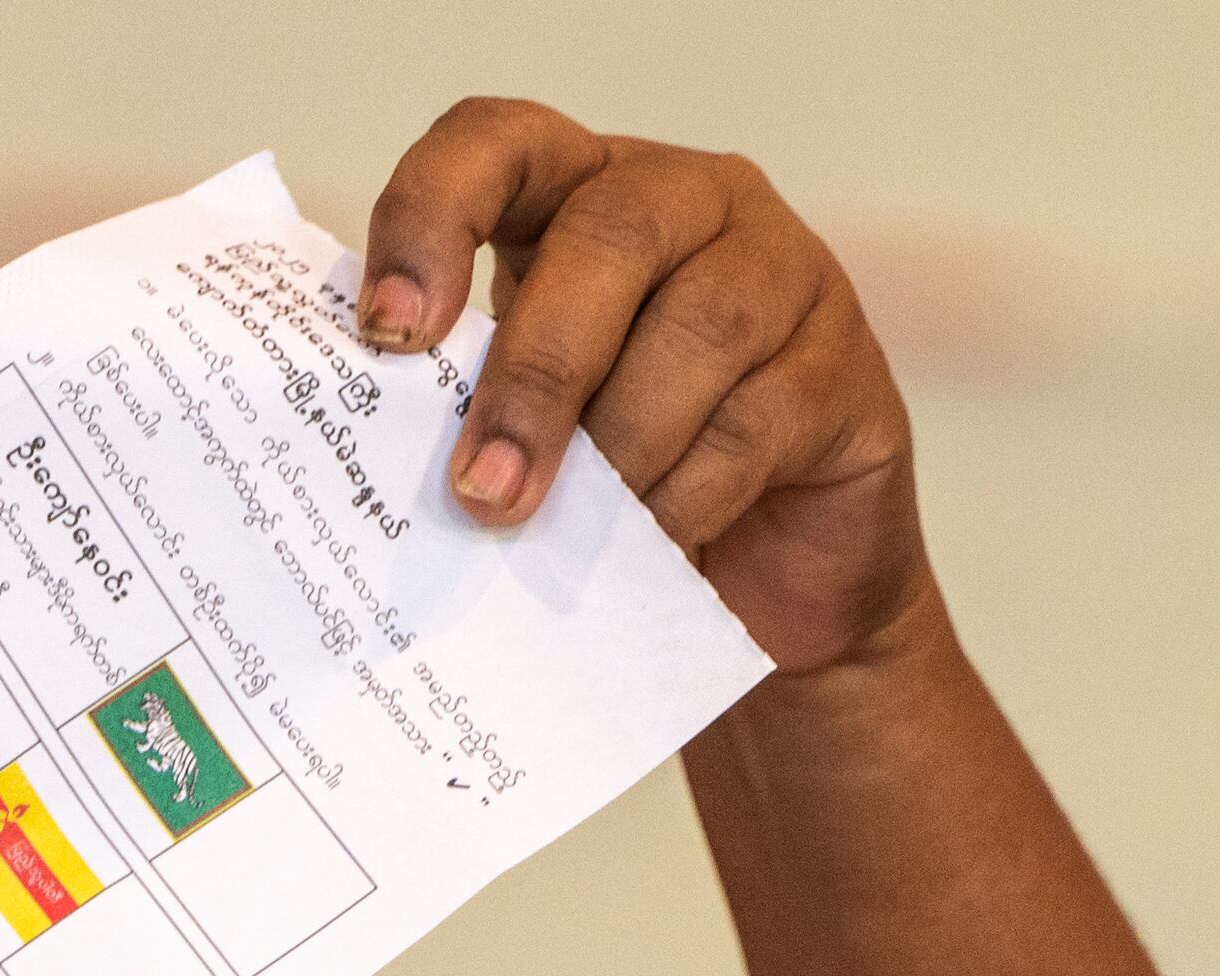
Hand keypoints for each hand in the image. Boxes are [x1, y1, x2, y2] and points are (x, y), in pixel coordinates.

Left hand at [358, 97, 927, 679]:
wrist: (768, 587)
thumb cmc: (628, 486)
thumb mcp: (534, 423)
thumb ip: (470, 400)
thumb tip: (373, 450)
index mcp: (583, 193)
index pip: (498, 142)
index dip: (434, 214)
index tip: (389, 329)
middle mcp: (690, 203)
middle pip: (608, 238)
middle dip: (534, 374)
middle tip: (481, 489)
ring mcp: (784, 273)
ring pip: (695, 331)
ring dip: (615, 446)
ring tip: (564, 532)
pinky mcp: (846, 369)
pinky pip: (756, 420)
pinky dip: (687, 494)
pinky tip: (653, 543)